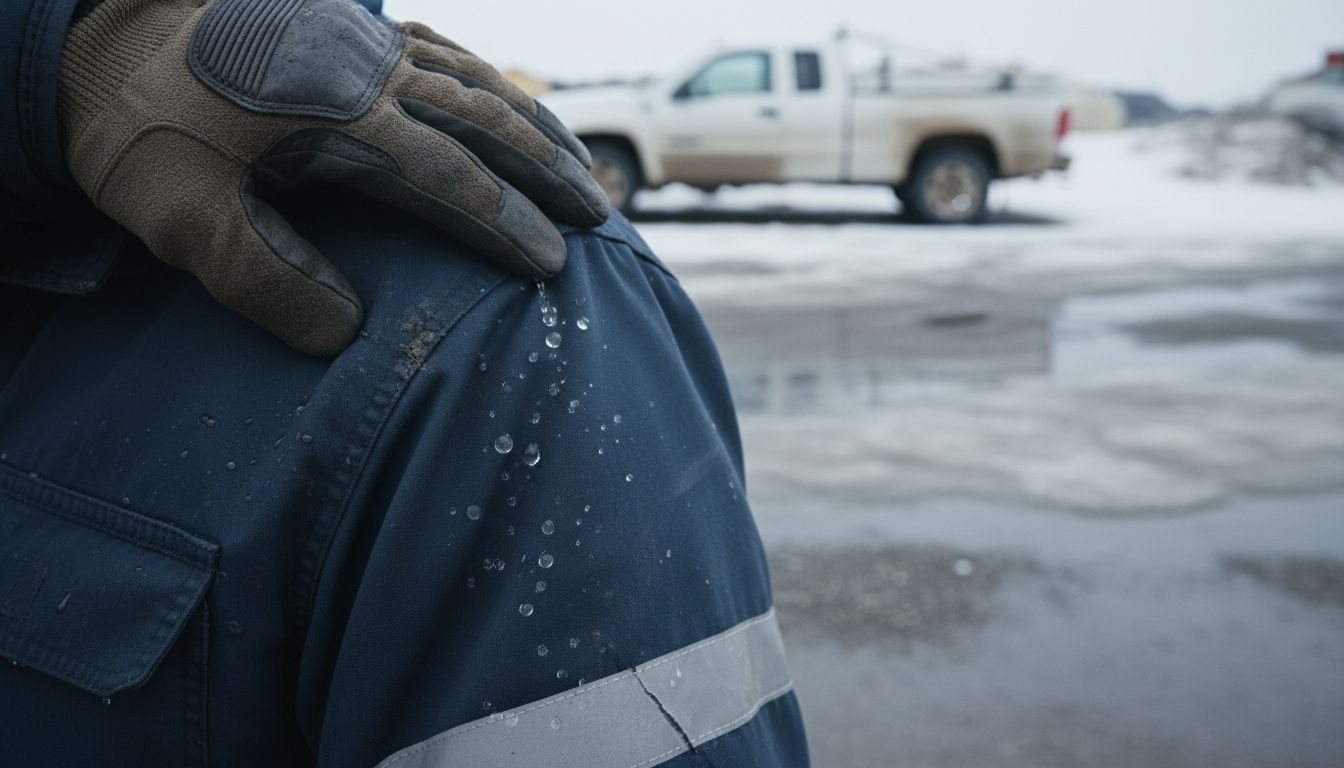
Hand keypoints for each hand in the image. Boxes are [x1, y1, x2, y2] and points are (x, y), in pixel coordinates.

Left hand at [58, 0, 608, 355]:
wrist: (95, 26)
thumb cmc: (139, 127)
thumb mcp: (181, 217)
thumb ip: (264, 280)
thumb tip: (347, 333)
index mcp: (340, 115)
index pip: (451, 176)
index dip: (508, 223)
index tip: (553, 263)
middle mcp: (368, 69)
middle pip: (486, 119)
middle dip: (549, 169)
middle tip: (598, 215)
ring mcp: (360, 39)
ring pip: (475, 79)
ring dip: (534, 123)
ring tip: (578, 163)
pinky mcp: (345, 26)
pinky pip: (442, 50)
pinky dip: (487, 81)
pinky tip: (503, 102)